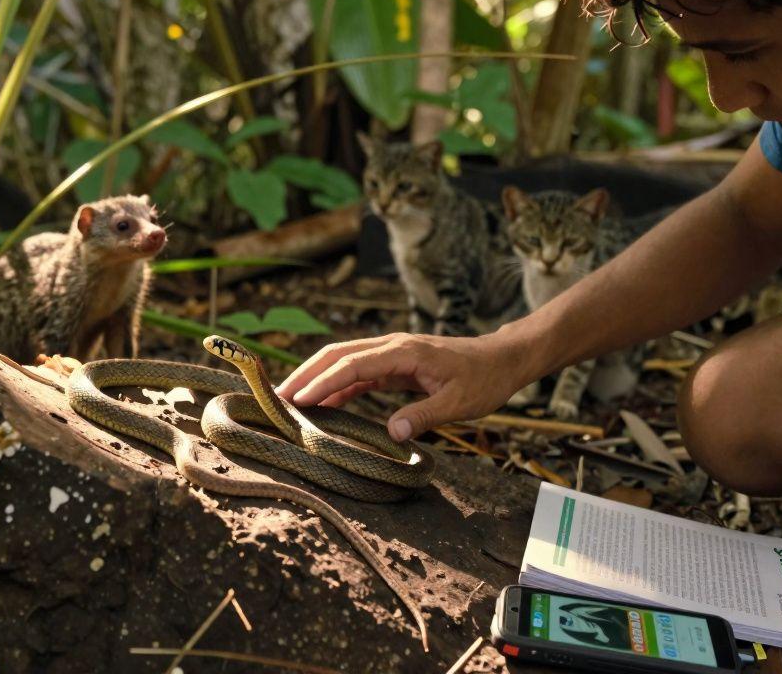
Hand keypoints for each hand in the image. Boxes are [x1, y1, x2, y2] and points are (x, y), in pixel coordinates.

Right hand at [276, 331, 531, 441]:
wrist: (502, 359)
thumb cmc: (484, 379)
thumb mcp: (459, 402)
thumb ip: (424, 415)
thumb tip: (392, 434)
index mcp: (404, 352)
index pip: (353, 364)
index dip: (323, 381)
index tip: (299, 398)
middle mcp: (392, 347)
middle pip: (338, 355)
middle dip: (306, 374)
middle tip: (279, 397)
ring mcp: (392, 354)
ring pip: (344, 361)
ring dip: (317, 378)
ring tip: (290, 401)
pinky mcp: (395, 365)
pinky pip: (358, 373)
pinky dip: (337, 387)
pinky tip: (323, 405)